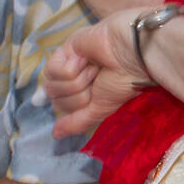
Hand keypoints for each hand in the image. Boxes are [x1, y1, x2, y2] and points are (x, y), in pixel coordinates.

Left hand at [45, 8, 151, 138]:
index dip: (76, 106)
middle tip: (98, 80)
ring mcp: (66, 62)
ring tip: (95, 69)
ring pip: (52, 86)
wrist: (131, 56)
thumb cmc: (121, 83)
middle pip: (55, 99)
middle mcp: (70, 77)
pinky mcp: (64, 48)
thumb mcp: (100, 109)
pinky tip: (85, 59)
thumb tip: (55, 135)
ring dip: (78, 82)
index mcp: (79, 91)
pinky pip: (52, 71)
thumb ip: (76, 122)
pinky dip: (71, 69)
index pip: (59, 107)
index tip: (94, 96)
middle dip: (79, 95)